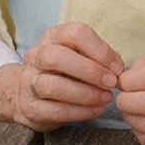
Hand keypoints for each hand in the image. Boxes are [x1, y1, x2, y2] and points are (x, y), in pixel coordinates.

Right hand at [0, 22, 123, 130]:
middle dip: (89, 71)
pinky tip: (97, 110)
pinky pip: (56, 110)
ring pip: (54, 86)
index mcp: (53, 38)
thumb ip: (98, 58)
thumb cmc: (62, 73)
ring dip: (86, 93)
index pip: (75, 33)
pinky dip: (80, 111)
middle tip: (111, 83)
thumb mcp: (78, 57)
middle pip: (57, 57)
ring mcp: (29, 82)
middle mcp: (37, 56)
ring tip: (106, 98)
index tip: (117, 67)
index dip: (99, 49)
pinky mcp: (31, 108)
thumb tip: (117, 67)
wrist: (26, 97)